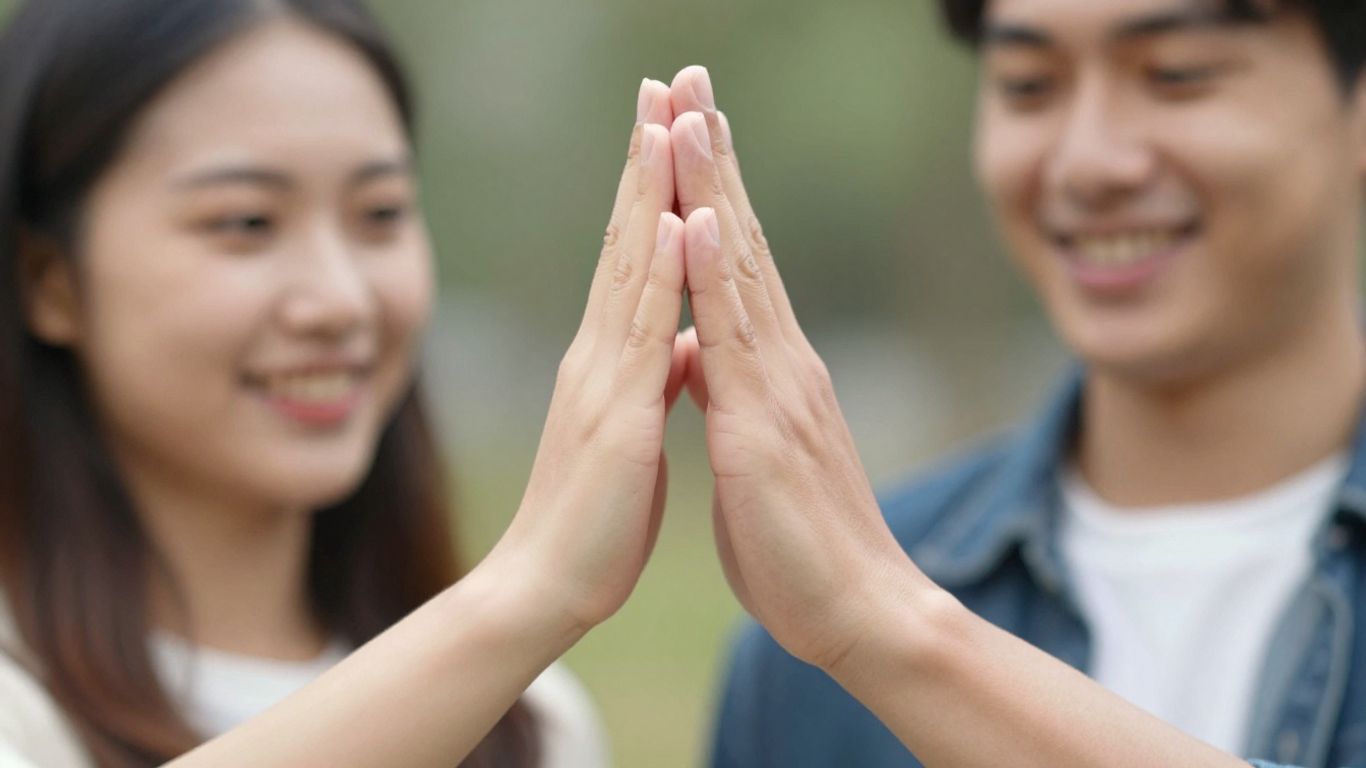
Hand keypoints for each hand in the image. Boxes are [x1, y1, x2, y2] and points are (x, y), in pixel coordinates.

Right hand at [484, 80, 688, 634]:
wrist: (543, 588)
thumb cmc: (591, 518)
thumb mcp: (630, 434)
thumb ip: (651, 381)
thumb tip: (678, 344)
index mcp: (610, 358)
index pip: (636, 254)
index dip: (651, 186)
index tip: (668, 122)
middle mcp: (600, 352)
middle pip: (629, 238)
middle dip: (646, 157)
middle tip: (660, 83)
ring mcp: (603, 379)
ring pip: (633, 268)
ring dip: (651, 191)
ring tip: (665, 118)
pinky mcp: (617, 418)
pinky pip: (646, 334)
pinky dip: (665, 275)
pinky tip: (680, 223)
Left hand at [667, 67, 932, 670]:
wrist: (859, 609)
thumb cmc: (802, 539)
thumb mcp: (752, 451)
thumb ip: (731, 396)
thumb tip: (702, 357)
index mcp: (769, 366)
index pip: (734, 257)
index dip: (710, 188)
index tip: (689, 124)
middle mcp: (780, 358)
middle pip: (739, 236)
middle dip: (711, 154)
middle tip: (690, 79)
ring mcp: (778, 385)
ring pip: (738, 266)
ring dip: (711, 186)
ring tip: (691, 112)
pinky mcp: (766, 426)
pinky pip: (735, 336)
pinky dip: (716, 271)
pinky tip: (699, 217)